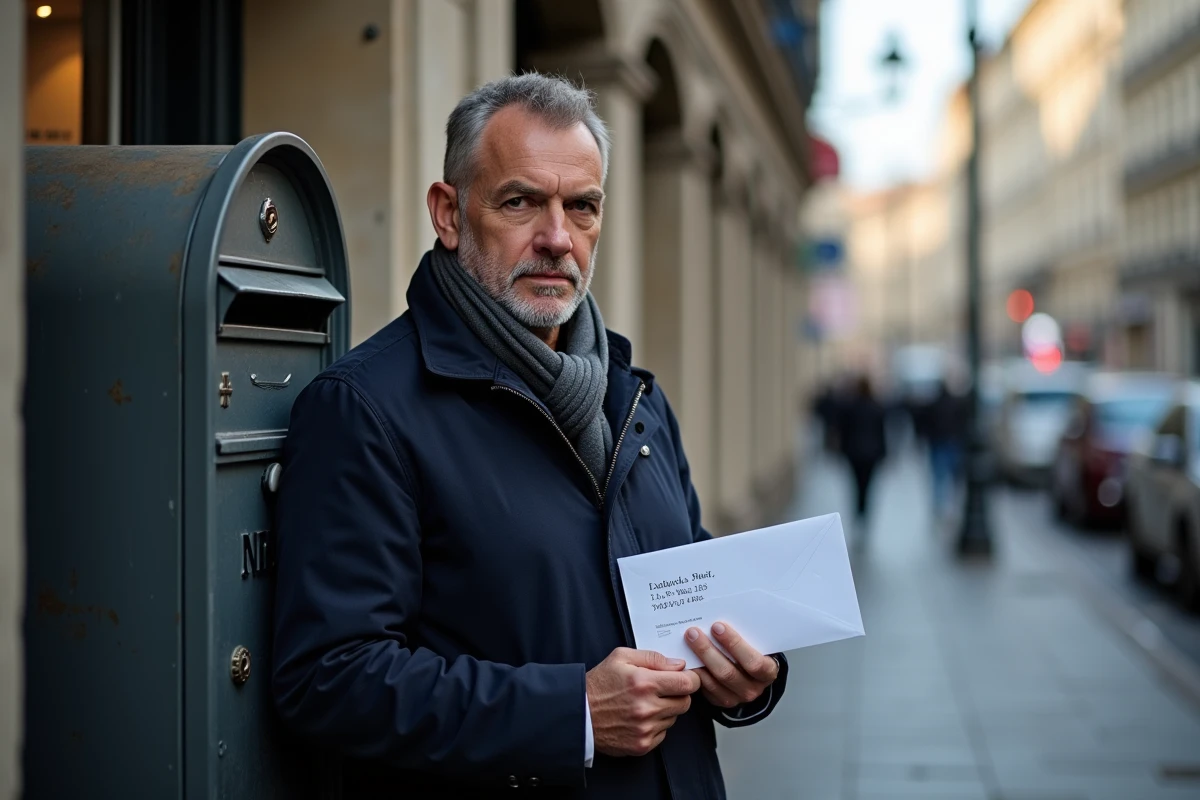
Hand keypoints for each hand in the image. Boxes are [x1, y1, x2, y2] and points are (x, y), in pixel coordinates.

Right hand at [585, 647, 701, 756]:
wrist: (578, 715)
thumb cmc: (598, 684)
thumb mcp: (621, 657)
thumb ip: (653, 657)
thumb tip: (678, 665)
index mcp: (644, 683)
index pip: (687, 683)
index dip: (690, 679)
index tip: (684, 677)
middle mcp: (647, 708)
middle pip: (685, 702)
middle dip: (679, 694)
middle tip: (663, 689)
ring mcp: (645, 729)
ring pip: (674, 717)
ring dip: (666, 710)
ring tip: (645, 703)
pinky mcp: (642, 745)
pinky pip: (663, 733)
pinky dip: (656, 726)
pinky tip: (640, 718)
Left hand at [685, 622, 778, 708]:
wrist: (753, 673)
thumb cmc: (754, 652)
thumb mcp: (756, 643)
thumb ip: (746, 633)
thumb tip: (721, 612)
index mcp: (767, 672)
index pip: (753, 662)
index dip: (734, 644)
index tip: (717, 626)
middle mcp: (753, 689)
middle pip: (728, 672)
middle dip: (708, 650)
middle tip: (693, 632)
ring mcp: (736, 698)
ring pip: (714, 681)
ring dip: (698, 659)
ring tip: (688, 641)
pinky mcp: (721, 702)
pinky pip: (705, 689)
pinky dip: (695, 672)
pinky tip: (687, 657)